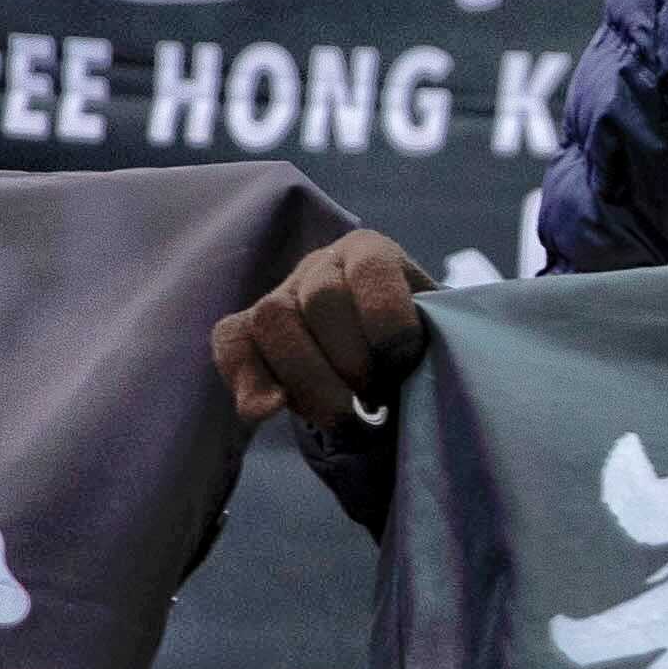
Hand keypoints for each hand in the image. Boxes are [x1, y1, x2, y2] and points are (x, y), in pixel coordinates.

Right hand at [214, 231, 436, 431]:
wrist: (388, 378)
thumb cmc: (419, 357)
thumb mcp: (436, 342)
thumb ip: (425, 351)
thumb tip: (388, 393)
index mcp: (372, 252)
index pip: (372, 267)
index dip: (388, 321)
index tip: (404, 364)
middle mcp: (321, 264)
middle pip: (321, 298)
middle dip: (350, 361)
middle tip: (374, 400)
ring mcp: (280, 294)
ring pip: (273, 318)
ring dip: (309, 379)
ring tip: (342, 415)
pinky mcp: (247, 330)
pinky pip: (231, 344)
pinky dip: (248, 380)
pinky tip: (272, 410)